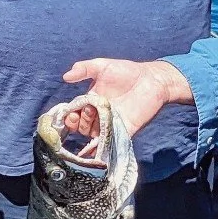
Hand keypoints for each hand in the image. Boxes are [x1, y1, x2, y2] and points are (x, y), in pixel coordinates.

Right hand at [61, 58, 192, 139]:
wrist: (152, 79)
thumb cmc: (127, 71)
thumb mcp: (102, 66)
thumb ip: (84, 68)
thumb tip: (65, 77)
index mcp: (92, 101)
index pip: (76, 113)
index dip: (70, 116)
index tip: (70, 113)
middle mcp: (100, 115)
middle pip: (83, 127)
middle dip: (80, 123)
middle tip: (89, 111)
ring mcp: (112, 124)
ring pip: (94, 135)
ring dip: (90, 130)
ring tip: (95, 117)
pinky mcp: (125, 131)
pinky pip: (111, 142)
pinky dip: (101, 149)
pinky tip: (93, 152)